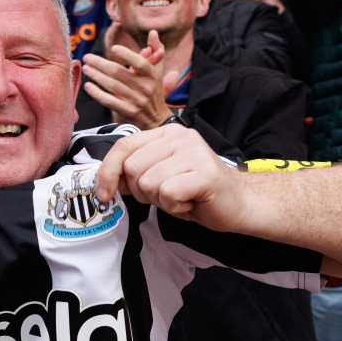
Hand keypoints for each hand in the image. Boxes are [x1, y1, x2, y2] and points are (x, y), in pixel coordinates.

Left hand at [83, 27, 174, 129]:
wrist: (158, 120)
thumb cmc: (154, 91)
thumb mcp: (158, 72)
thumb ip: (155, 51)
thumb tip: (152, 32)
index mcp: (152, 76)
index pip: (140, 63)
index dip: (127, 55)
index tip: (113, 49)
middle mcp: (145, 88)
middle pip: (119, 73)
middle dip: (100, 64)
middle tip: (87, 57)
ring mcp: (136, 101)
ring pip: (112, 86)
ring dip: (96, 76)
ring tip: (85, 69)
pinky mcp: (128, 112)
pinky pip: (109, 101)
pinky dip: (97, 93)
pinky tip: (88, 86)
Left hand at [93, 124, 239, 219]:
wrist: (237, 203)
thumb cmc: (196, 191)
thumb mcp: (158, 178)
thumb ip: (133, 174)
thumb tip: (104, 181)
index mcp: (165, 134)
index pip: (123, 146)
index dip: (107, 172)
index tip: (104, 194)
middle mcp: (179, 137)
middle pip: (133, 168)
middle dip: (143, 191)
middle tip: (166, 194)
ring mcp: (194, 152)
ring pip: (149, 182)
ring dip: (161, 200)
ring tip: (181, 196)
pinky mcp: (204, 172)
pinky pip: (168, 193)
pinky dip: (175, 206)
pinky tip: (190, 201)